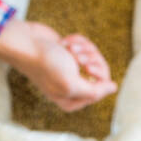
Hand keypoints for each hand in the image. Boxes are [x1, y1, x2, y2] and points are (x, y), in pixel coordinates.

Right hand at [0, 19, 116, 112]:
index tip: (86, 67)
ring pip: (93, 55)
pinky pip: (85, 45)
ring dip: (82, 47)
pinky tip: (64, 42)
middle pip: (100, 69)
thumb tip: (113, 88)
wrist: (27, 42)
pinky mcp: (69, 53)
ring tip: (67, 47)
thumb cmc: (46, 64)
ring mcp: (71, 68)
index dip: (98, 73)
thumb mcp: (71, 83)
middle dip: (90, 57)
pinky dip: (76, 40)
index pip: (102, 87)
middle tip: (76, 56)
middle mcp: (73, 86)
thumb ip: (94, 91)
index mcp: (73, 100)